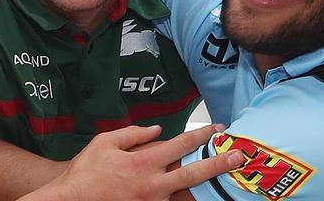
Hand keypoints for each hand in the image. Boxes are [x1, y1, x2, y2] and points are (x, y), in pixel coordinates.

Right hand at [20, 124, 242, 200]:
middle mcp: (153, 184)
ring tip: (223, 177)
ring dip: (205, 186)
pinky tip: (195, 193)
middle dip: (219, 163)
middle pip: (194, 173)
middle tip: (238, 157)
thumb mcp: (106, 142)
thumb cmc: (86, 171)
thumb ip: (134, 134)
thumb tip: (157, 130)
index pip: (182, 144)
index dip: (202, 135)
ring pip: (185, 194)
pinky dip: (183, 198)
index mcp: (144, 161)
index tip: (217, 129)